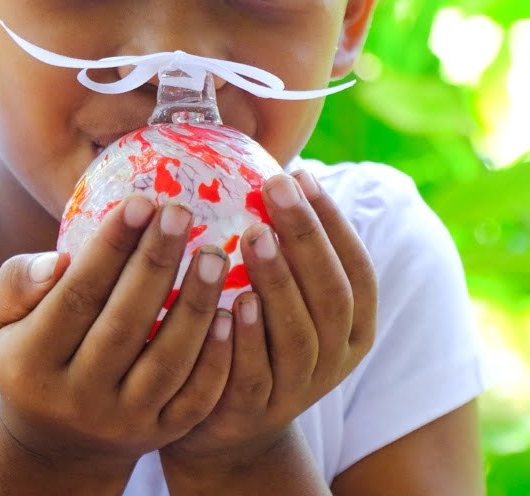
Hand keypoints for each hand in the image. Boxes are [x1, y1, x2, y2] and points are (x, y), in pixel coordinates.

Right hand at [0, 197, 235, 480]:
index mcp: (33, 361)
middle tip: (181, 211)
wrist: (59, 442)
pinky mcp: (162, 433)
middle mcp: (79, 397)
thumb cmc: (33, 354)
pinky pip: (196, 398)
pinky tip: (229, 313)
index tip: (140, 201)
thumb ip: (19, 284)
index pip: (77, 295)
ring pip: (167, 361)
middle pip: (124, 324)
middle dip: (155, 263)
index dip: (110, 248)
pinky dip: (216, 357)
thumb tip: (59, 261)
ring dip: (195, 305)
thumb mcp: (2, 321)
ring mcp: (124, 421)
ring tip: (215, 255)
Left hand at [161, 170, 377, 476]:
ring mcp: (299, 388)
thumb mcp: (285, 295)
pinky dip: (247, 338)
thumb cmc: (258, 333)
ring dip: (278, 280)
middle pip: (331, 294)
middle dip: (306, 236)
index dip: (333, 221)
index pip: (356, 268)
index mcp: (353, 324)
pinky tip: (229, 303)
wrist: (232, 420)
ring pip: (299, 335)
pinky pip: (255, 375)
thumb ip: (284, 245)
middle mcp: (336, 356)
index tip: (302, 176)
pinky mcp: (257, 411)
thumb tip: (259, 164)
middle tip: (274, 187)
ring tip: (253, 234)